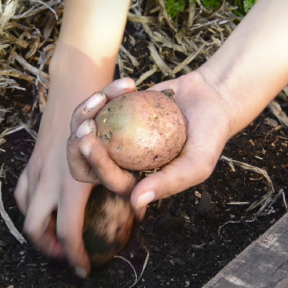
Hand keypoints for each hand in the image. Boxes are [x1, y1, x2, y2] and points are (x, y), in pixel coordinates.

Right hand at [14, 44, 113, 277]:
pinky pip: (22, 189)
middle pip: (35, 228)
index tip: (85, 272)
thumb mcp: (117, 150)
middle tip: (64, 257)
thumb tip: (141, 207)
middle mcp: (48, 180)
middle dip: (47, 248)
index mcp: (71, 184)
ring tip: (53, 239)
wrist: (73, 86)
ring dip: (37, 228)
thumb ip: (125, 179)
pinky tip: (43, 207)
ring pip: (25, 209)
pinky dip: (30, 204)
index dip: (76, 258)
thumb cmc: (102, 116)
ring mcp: (37, 169)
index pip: (70, 233)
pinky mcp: (32, 160)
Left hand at [67, 71, 231, 218]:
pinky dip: (106, 94)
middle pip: (83, 164)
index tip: (90, 141)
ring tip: (102, 96)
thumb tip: (135, 203)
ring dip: (85, 114)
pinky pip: (96, 108)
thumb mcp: (197, 163)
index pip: (108, 180)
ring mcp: (114, 138)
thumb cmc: (209, 136)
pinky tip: (127, 84)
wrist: (211, 100)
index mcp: (135, 182)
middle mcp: (121, 163)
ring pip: (83, 133)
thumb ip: (169, 184)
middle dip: (76, 147)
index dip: (95, 163)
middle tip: (85, 124)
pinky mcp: (113, 114)